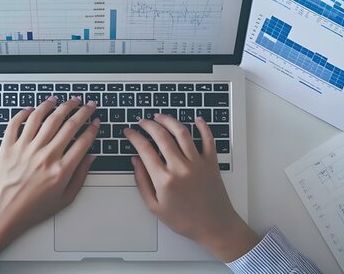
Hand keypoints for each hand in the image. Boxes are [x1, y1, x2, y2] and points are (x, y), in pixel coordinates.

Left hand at [0, 96, 98, 258]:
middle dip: (81, 110)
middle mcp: (45, 155)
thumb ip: (81, 176)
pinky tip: (34, 108)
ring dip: (56, 105)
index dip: (92, 128)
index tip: (96, 121)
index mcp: (61, 169)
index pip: (83, 141)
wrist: (3, 214)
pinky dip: (25, 112)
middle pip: (68, 124)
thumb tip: (91, 157)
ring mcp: (26, 148)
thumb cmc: (32, 209)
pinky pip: (17, 122)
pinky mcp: (9, 147)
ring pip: (44, 117)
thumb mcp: (65, 199)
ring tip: (63, 100)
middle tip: (86, 104)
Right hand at [125, 114, 258, 261]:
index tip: (129, 132)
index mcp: (164, 180)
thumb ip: (142, 182)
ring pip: (182, 132)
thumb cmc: (184, 220)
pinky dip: (203, 127)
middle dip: (148, 125)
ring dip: (169, 120)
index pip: (144, 149)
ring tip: (160, 116)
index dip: (134, 137)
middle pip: (161, 136)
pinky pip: (208, 139)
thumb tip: (135, 161)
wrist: (214, 226)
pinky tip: (196, 119)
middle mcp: (180, 168)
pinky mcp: (212, 163)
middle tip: (142, 121)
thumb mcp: (155, 207)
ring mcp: (197, 163)